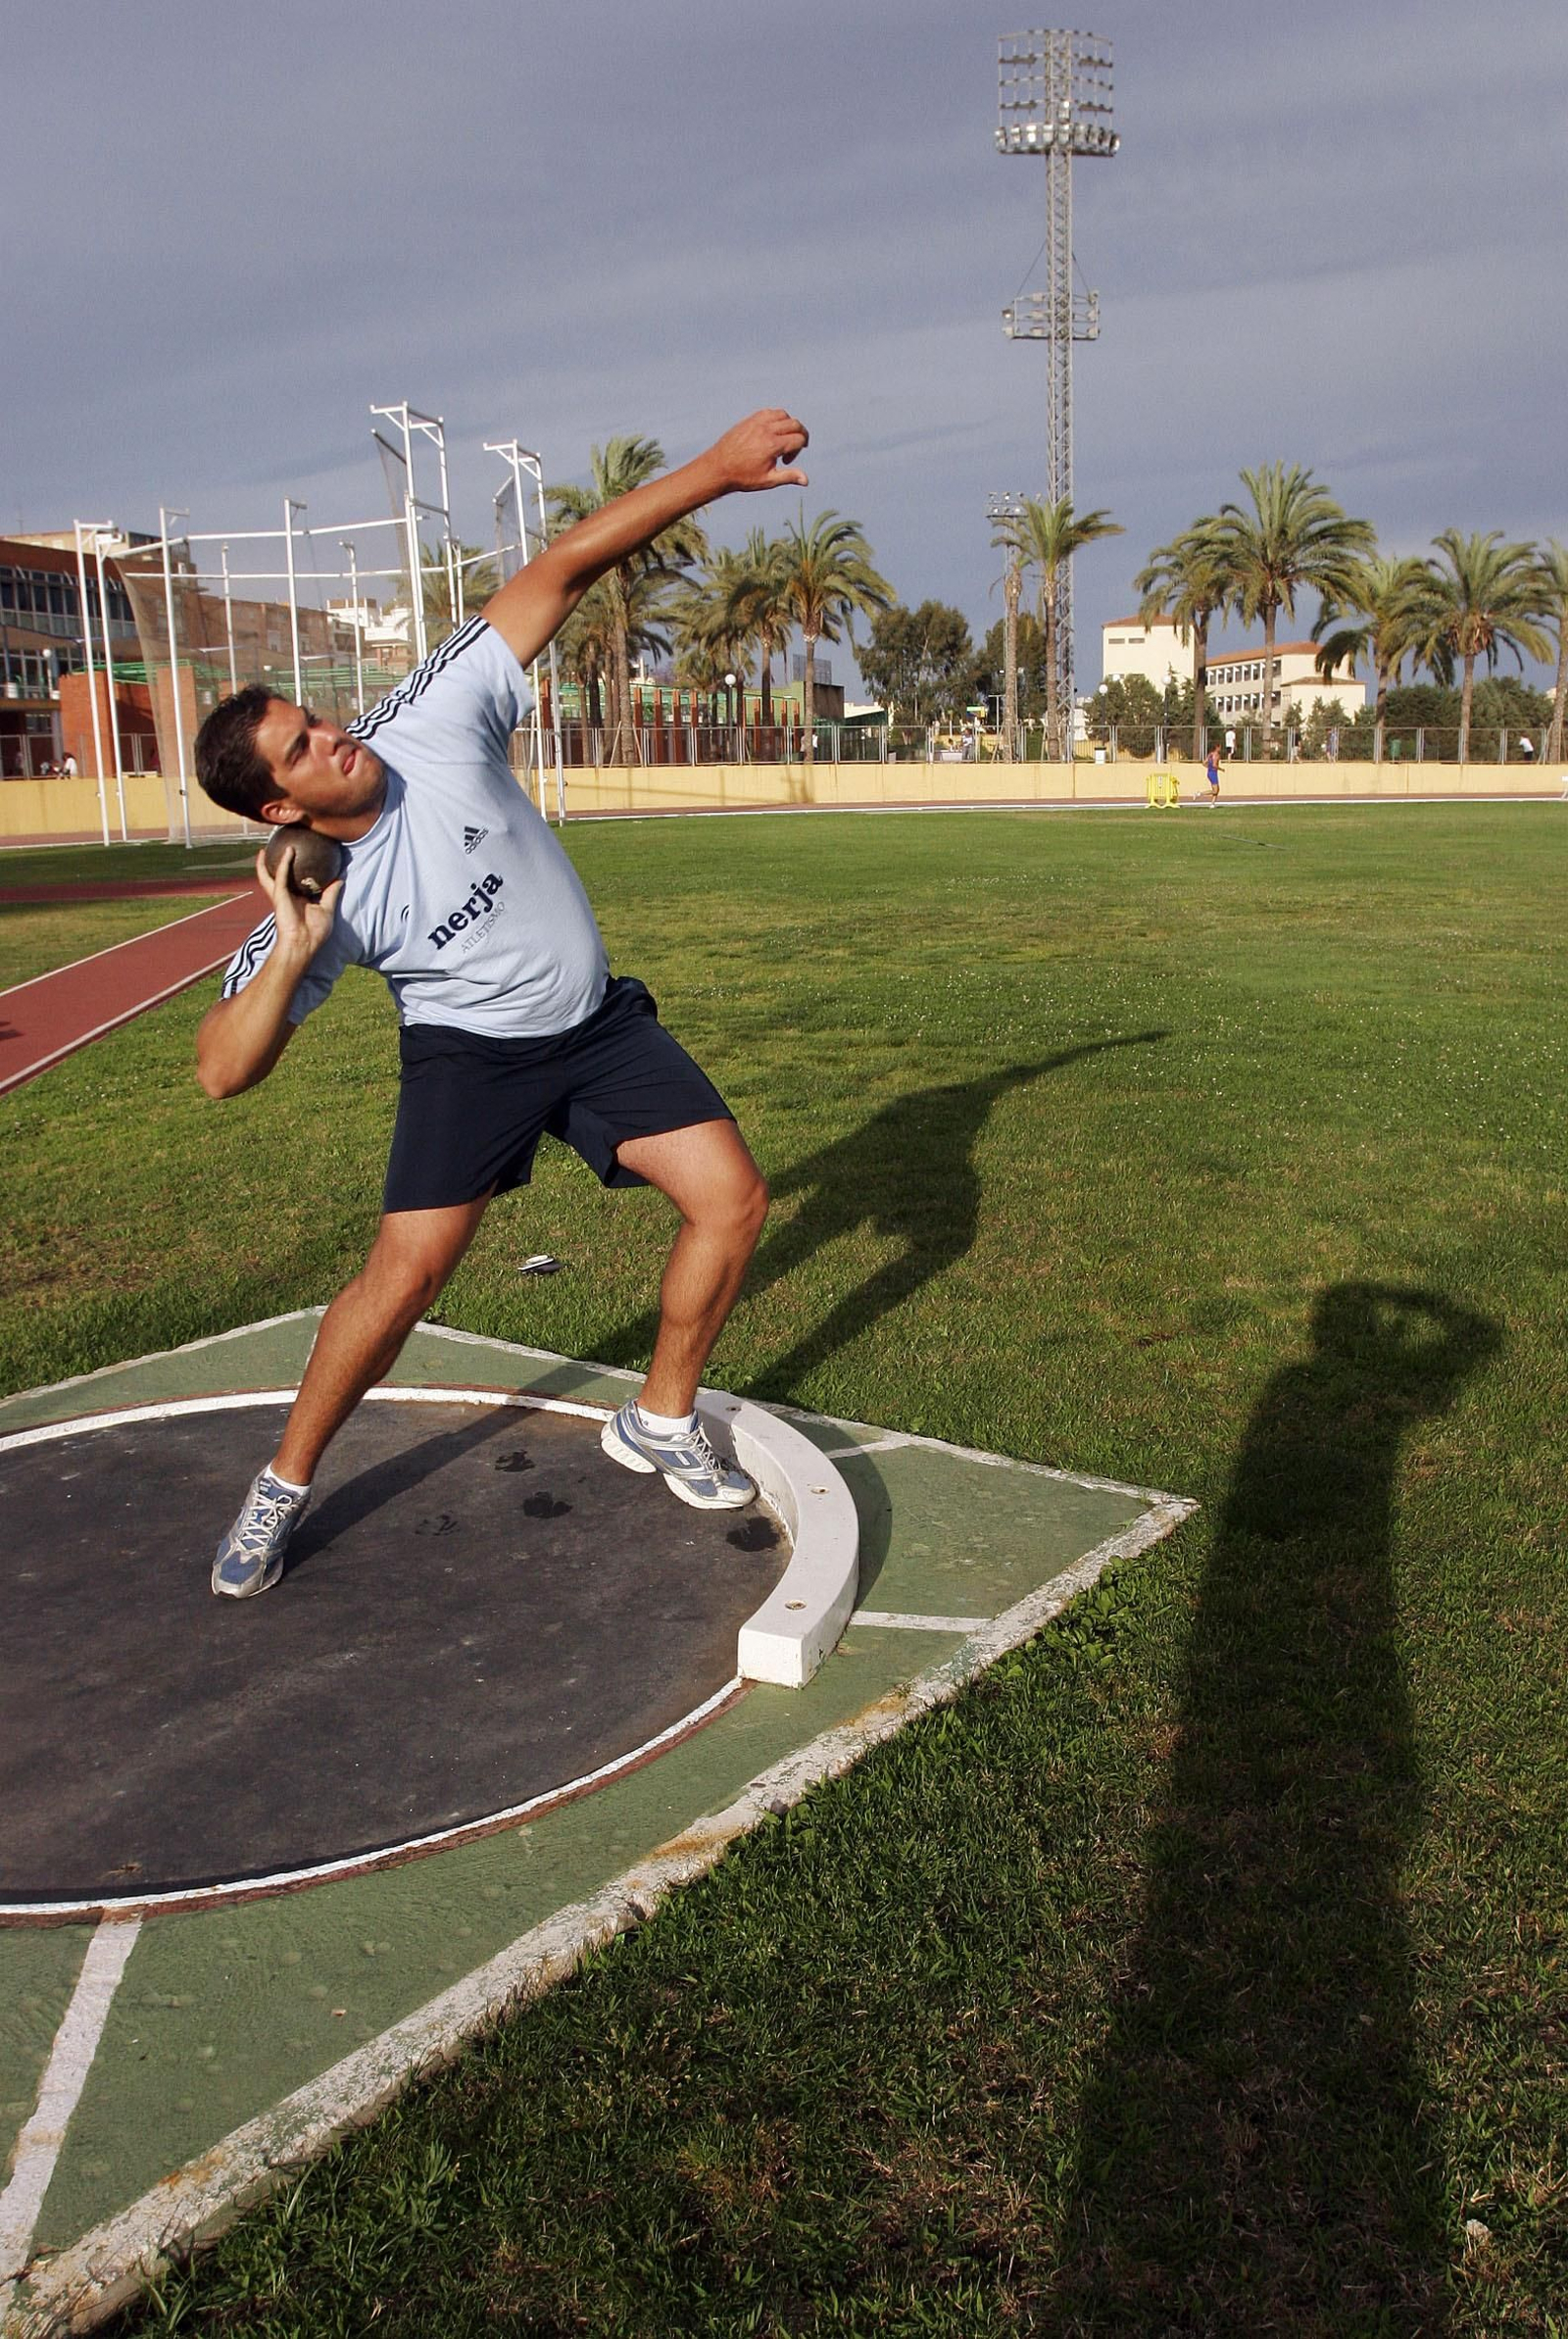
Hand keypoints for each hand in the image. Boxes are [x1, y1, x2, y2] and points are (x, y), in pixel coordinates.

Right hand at [254, 842, 341, 956]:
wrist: (303, 943)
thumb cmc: (315, 932)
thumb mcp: (327, 909)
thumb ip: (332, 893)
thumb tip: (340, 878)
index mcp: (298, 900)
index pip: (296, 882)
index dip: (297, 871)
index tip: (303, 856)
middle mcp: (288, 896)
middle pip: (279, 876)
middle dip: (275, 863)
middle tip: (280, 847)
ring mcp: (281, 895)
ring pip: (271, 874)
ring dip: (269, 860)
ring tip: (271, 844)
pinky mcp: (279, 895)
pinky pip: (281, 875)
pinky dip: (284, 862)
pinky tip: (289, 850)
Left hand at [708, 408, 809, 494]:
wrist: (718, 468)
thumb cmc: (743, 477)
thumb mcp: (768, 480)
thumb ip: (788, 476)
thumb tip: (806, 480)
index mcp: (773, 445)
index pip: (799, 439)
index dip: (798, 451)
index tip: (786, 462)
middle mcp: (766, 430)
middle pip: (795, 424)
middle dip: (800, 436)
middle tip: (792, 450)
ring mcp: (757, 422)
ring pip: (783, 415)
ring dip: (788, 426)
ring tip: (782, 440)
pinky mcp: (750, 419)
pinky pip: (769, 412)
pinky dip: (776, 419)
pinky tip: (771, 433)